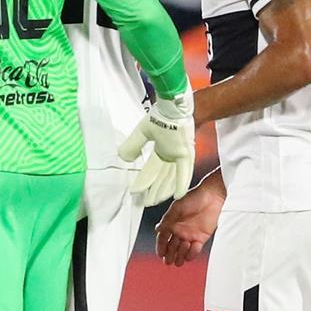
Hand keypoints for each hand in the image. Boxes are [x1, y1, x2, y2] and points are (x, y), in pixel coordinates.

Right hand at [117, 88, 194, 206]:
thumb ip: (133, 145)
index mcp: (161, 151)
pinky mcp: (187, 154)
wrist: (172, 108)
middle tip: (146, 203)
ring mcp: (180, 156)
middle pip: (162, 177)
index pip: (150, 170)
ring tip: (156, 201)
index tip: (134, 191)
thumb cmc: (159, 117)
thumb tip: (124, 159)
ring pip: (172, 178)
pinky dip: (181, 183)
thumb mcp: (142, 133)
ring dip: (165, 190)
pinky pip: (184, 172)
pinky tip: (177, 195)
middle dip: (154, 190)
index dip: (143, 181)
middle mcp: (171, 156)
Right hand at [157, 179, 224, 265]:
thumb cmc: (194, 198)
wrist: (213, 196)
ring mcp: (190, 235)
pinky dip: (192, 253)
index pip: (163, 238)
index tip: (160, 254)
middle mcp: (179, 231)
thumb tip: (157, 229)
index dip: (161, 247)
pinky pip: (195, 249)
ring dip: (180, 255)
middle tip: (168, 261)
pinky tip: (189, 254)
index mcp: (171, 224)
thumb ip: (167, 219)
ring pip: (182, 250)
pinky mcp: (201, 237)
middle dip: (169, 255)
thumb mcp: (178, 207)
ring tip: (179, 260)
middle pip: (171, 247)